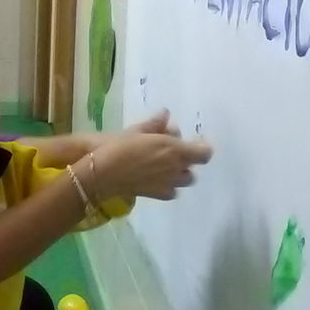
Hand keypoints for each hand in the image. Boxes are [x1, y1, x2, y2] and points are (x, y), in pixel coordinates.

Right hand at [87, 113, 211, 200]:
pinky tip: (155, 180)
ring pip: (185, 180)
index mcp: (176, 149)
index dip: (201, 147)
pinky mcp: (159, 195)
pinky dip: (168, 186)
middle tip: (171, 152)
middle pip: (193, 167)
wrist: (104, 174)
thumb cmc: (120, 147)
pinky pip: (172, 191)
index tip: (192, 142)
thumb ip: (155, 123)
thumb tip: (165, 114)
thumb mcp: (136, 130)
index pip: (204, 152)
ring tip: (163, 167)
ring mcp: (170, 184)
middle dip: (186, 160)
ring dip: (179, 173)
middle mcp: (177, 168)